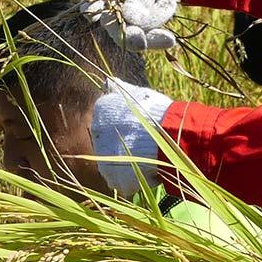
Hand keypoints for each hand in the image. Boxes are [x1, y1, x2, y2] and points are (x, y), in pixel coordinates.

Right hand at [79, 0, 196, 50]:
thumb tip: (130, 19)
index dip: (90, 5)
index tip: (93, 17)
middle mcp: (109, 4)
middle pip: (111, 23)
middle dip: (128, 33)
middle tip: (141, 41)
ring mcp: (122, 20)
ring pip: (130, 34)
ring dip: (151, 29)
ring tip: (170, 3)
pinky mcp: (137, 31)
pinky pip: (145, 40)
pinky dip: (158, 39)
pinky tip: (169, 40)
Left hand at [88, 77, 172, 194]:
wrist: (165, 136)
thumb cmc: (155, 112)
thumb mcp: (137, 94)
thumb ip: (120, 89)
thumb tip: (109, 81)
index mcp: (101, 111)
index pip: (108, 119)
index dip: (126, 125)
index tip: (139, 127)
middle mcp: (96, 134)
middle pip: (109, 142)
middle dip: (124, 144)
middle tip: (145, 144)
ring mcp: (103, 158)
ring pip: (115, 162)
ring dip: (128, 162)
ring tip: (149, 158)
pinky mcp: (113, 177)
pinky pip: (122, 180)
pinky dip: (133, 178)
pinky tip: (148, 170)